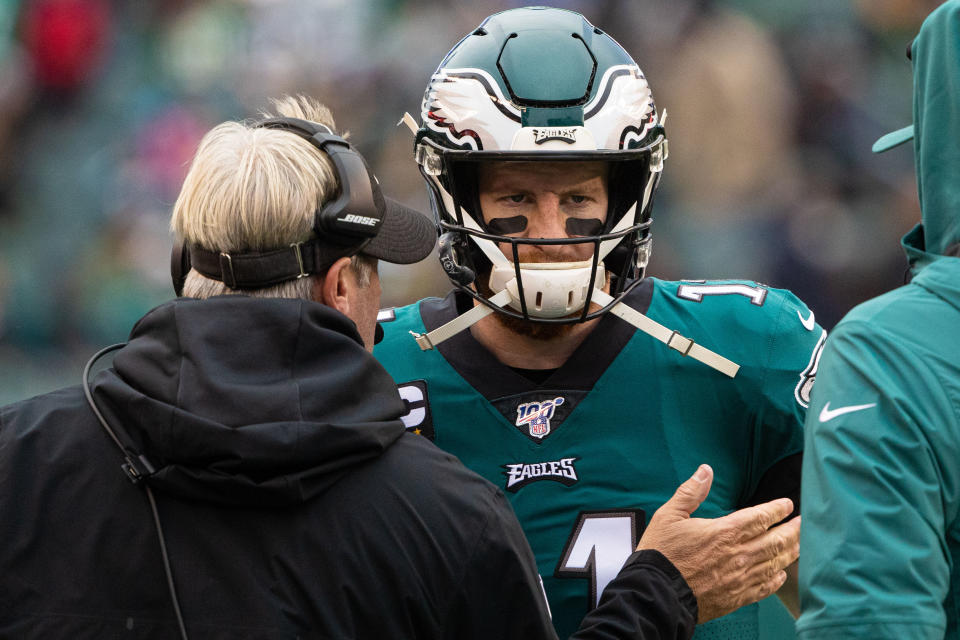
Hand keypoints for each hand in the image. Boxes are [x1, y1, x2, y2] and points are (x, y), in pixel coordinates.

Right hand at [635, 464, 799, 622]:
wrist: (657, 593)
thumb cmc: (661, 554)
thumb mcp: (669, 515)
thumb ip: (690, 492)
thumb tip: (705, 471)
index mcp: (724, 532)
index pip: (760, 517)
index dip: (777, 509)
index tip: (787, 505)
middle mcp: (738, 555)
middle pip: (776, 540)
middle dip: (794, 529)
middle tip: (805, 522)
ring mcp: (739, 578)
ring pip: (775, 563)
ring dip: (791, 552)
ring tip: (801, 544)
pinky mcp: (736, 597)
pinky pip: (764, 588)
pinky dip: (776, 580)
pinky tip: (780, 575)